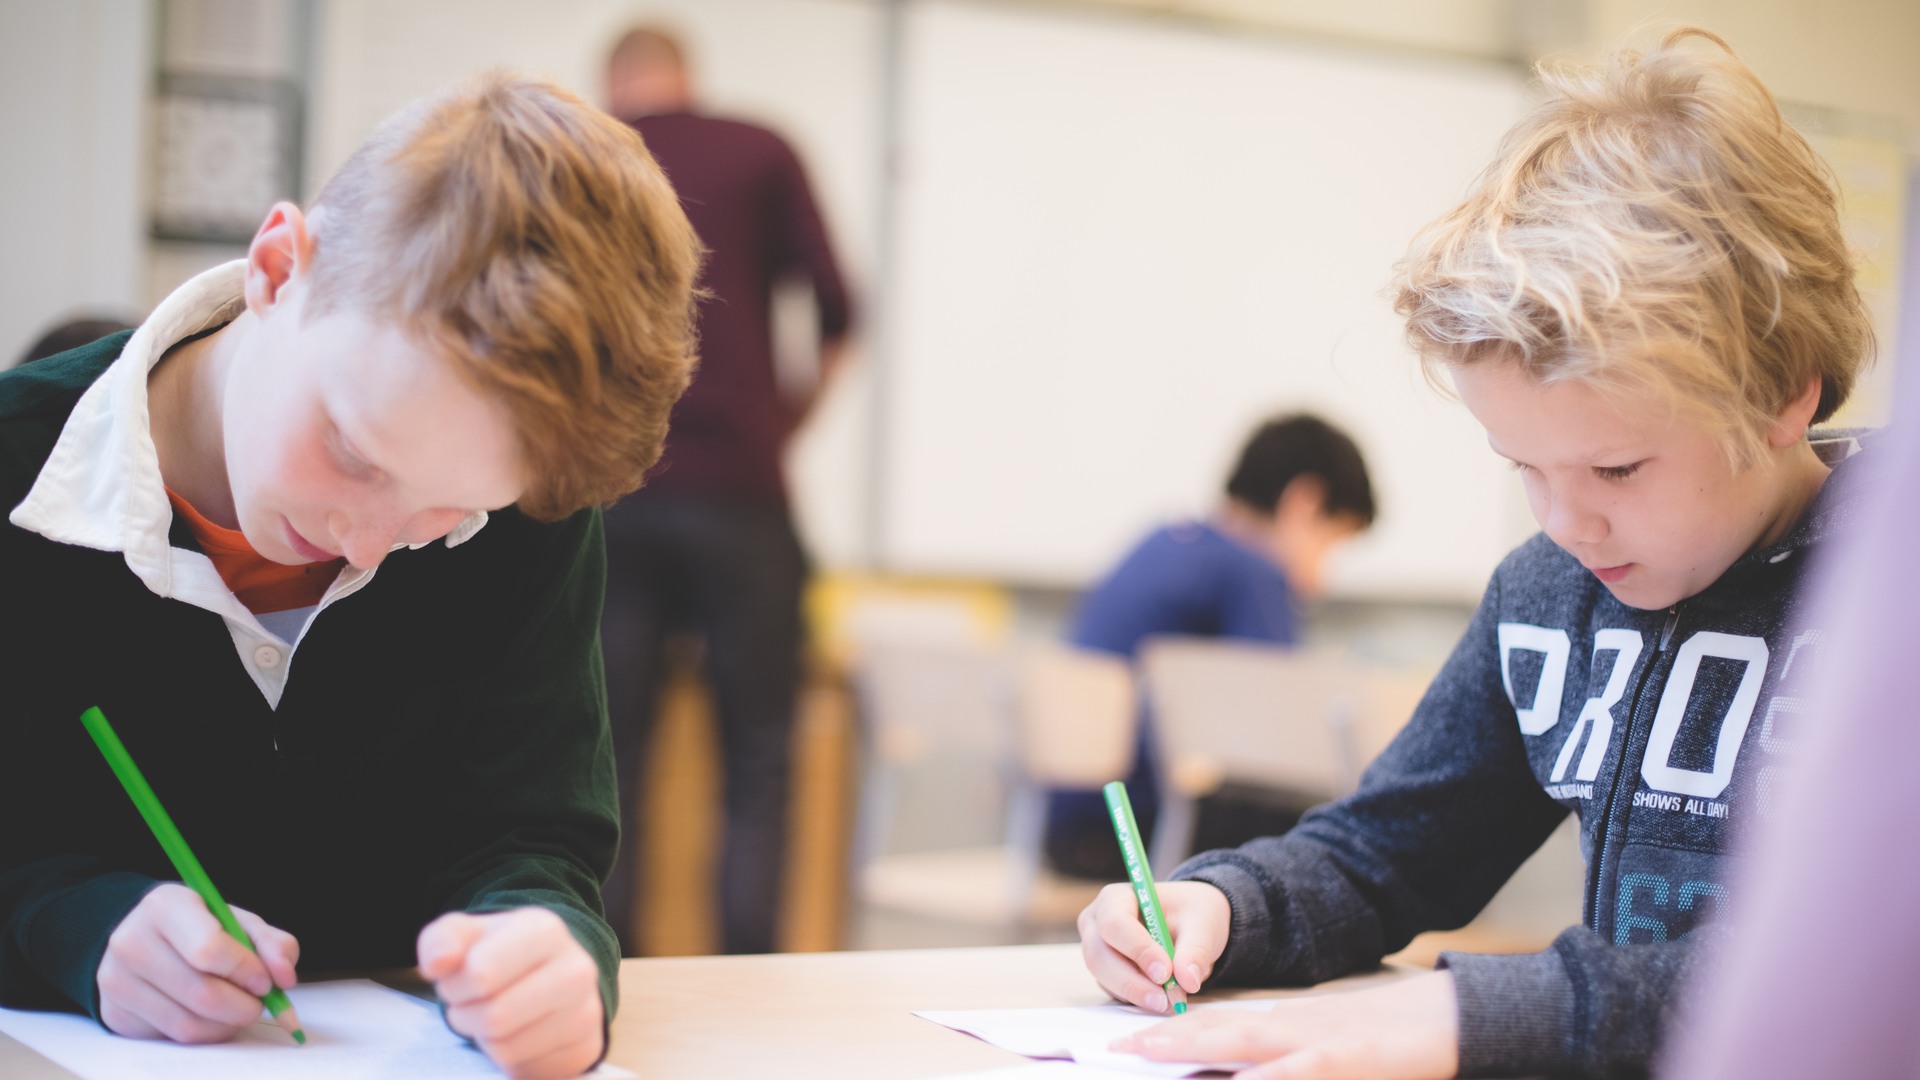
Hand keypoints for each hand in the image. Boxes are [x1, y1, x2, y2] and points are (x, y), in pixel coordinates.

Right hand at [97, 883, 299, 1042]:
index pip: (210, 950)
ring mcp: (117, 980)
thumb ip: (272, 943)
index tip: (266, 980)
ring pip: (188, 1023)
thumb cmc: (198, 928)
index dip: (246, 971)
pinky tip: (211, 1016)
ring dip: (227, 1024)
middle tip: (258, 1002)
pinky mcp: (115, 1012)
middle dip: (244, 1006)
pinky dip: (205, 1033)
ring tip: (237, 1008)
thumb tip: (285, 977)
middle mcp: (131, 942)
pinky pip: (172, 1037)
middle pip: (202, 994)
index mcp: (165, 907)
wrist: (141, 937)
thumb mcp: (238, 921)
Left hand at [418, 908, 603, 1078]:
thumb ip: (440, 940)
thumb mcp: (466, 935)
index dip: (456, 985)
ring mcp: (585, 1013)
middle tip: (471, 1004)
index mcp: (545, 931)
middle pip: (494, 1017)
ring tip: (493, 1018)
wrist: (553, 975)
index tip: (462, 980)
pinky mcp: (585, 1050)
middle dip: (467, 1016)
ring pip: (507, 1049)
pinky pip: (524, 1071)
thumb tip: (437, 963)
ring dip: (485, 1040)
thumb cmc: (501, 954)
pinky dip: (509, 1060)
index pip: (481, 973)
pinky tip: (516, 1036)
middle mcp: (576, 970)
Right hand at [1078, 880, 1230, 1013]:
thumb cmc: (1191, 914)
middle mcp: (1097, 923)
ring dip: (1136, 994)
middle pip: (1099, 955)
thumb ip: (1196, 951)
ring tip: (1169, 1002)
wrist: (1192, 924)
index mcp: (1116, 898)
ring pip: (1104, 978)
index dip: (1137, 949)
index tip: (1165, 972)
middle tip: (1165, 1000)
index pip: (1114, 923)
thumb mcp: (1203, 925)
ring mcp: (1098, 949)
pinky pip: (1113, 991)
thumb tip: (1187, 981)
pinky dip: (1136, 1000)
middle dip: (1132, 981)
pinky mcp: (1106, 973)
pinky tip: (1161, 1000)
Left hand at [1111, 970, 1460, 1079]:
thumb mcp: (1323, 1049)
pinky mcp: (1345, 1059)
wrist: (1445, 1017)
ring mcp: (1316, 1043)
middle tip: (1117, 1048)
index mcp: (1284, 1026)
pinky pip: (1297, 1069)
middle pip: (1217, 1031)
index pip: (1217, 1027)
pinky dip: (1265, 1077)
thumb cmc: (1385, 1041)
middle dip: (1163, 1042)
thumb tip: (1235, 1075)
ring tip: (1150, 1054)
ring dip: (1194, 1049)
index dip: (1169, 1036)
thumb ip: (1277, 1061)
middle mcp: (1290, 1028)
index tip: (1128, 1044)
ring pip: (1244, 1043)